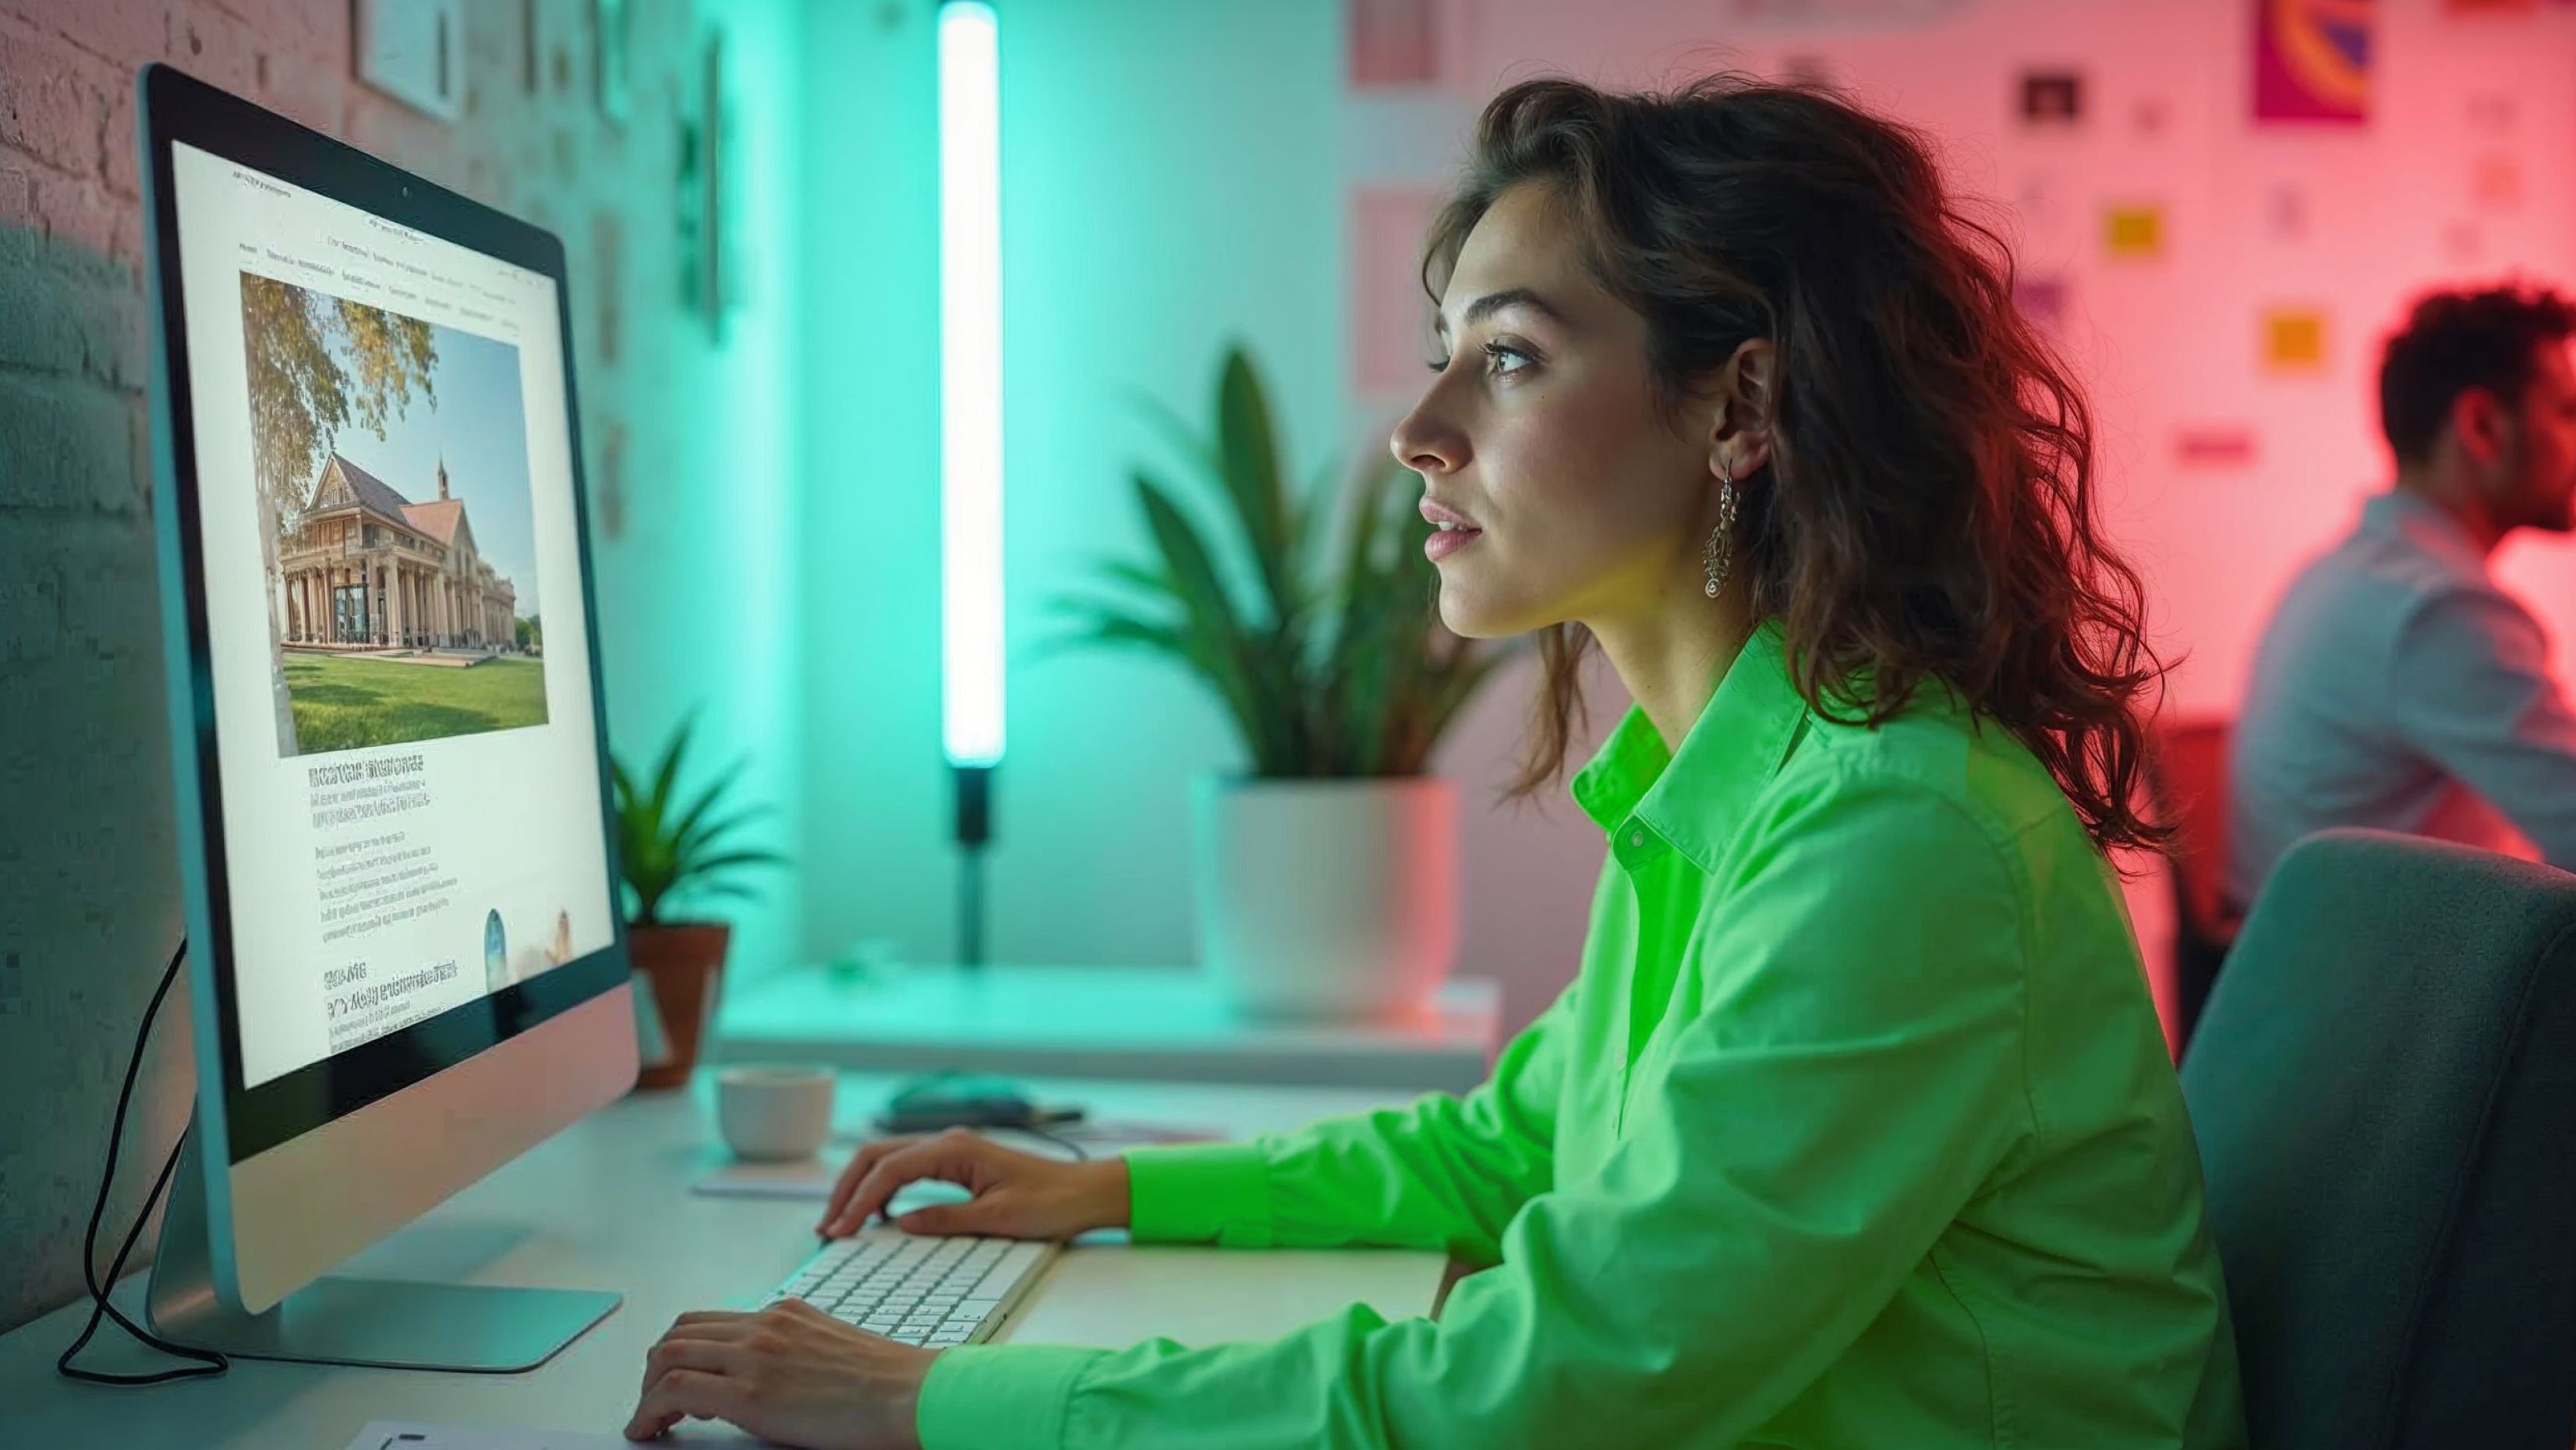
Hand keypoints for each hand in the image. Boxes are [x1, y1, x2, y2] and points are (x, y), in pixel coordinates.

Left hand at [625, 1298, 931, 1448]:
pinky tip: (650, 1430)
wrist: (911, 1394)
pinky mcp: (749, 1392)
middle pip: (679, 1333)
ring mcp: (754, 1354)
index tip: (678, 1381)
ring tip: (649, 1420)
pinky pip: (675, 1391)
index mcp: (785, 1313)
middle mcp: (764, 1325)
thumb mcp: (832, 1349)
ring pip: (666, 1357)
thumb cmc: (886, 1383)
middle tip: (653, 1402)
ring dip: (647, 1391)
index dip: (683, 1351)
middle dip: (655, 1369)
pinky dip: (648, 1411)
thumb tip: (767, 1379)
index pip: (710, 1321)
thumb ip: (795, 1351)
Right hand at [817, 1127, 1130, 1239]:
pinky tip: (881, 1215)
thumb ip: (946, 1219)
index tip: (839, 1232)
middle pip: (877, 1156)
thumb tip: (900, 1223)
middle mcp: (948, 1142)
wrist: (1085, 1192)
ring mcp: (952, 1150)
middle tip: (828, 1226)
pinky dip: (885, 1188)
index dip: (858, 1201)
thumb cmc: (1051, 1203)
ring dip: (863, 1187)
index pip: (888, 1171)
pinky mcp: (958, 1163)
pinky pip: (909, 1169)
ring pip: (889, 1160)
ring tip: (844, 1222)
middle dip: (848, 1189)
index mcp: (954, 1149)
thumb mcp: (997, 1218)